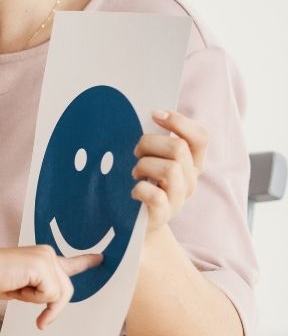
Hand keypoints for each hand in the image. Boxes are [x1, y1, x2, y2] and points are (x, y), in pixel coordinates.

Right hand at [0, 246, 100, 329]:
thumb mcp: (25, 287)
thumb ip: (41, 289)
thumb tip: (54, 300)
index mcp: (44, 257)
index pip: (70, 262)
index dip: (86, 262)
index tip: (100, 259)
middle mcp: (49, 254)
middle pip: (66, 290)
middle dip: (54, 308)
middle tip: (41, 321)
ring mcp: (47, 259)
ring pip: (58, 294)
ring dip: (37, 300)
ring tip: (19, 290)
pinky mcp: (43, 267)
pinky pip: (49, 295)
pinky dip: (33, 298)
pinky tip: (19, 286)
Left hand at [131, 110, 206, 232]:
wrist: (138, 221)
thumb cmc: (145, 180)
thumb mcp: (155, 157)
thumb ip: (158, 139)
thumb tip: (151, 113)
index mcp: (192, 162)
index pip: (200, 137)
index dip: (179, 121)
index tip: (154, 114)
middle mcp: (191, 179)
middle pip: (178, 148)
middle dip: (150, 143)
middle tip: (136, 152)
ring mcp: (179, 197)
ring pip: (169, 169)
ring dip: (144, 165)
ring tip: (136, 173)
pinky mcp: (164, 213)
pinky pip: (156, 196)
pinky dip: (140, 189)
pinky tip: (134, 190)